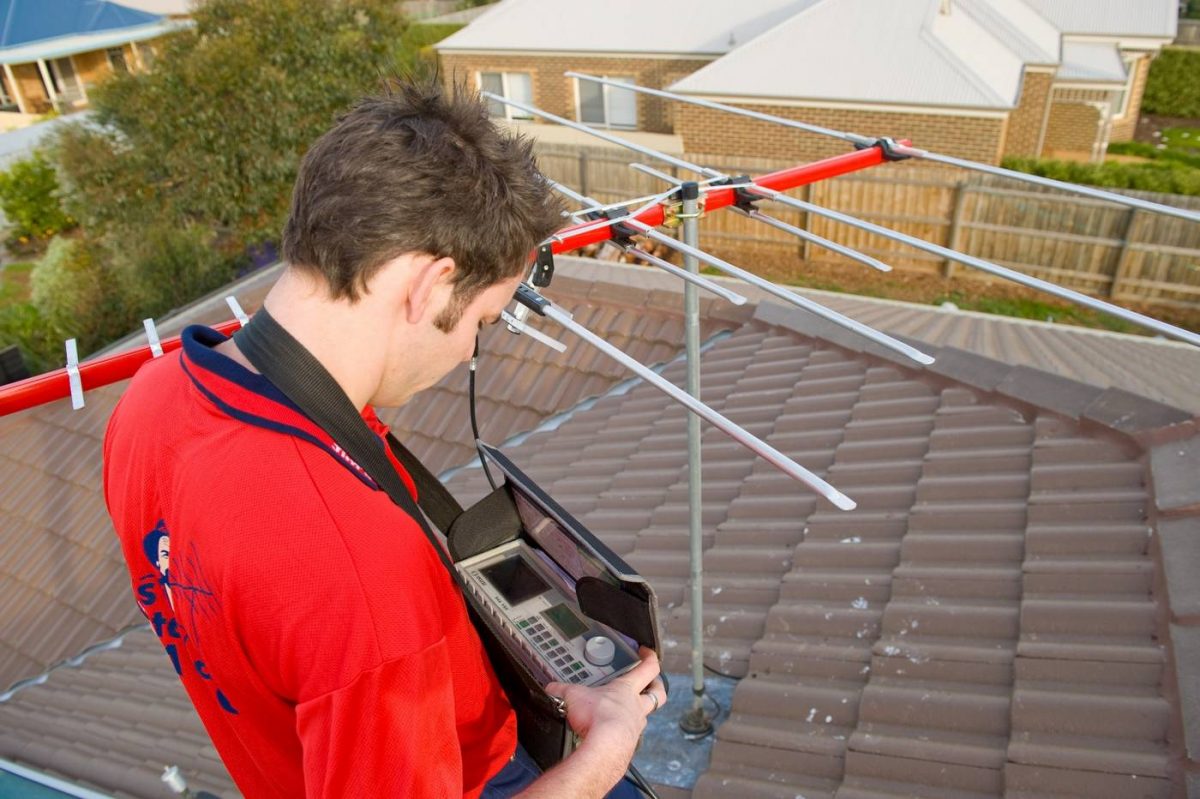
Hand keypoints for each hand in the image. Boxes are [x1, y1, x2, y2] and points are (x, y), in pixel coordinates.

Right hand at [544, 647, 665, 756]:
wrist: (604, 749)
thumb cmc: (597, 719)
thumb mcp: (573, 696)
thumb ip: (561, 690)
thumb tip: (550, 688)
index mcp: (626, 689)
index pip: (648, 668)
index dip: (649, 657)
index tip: (646, 652)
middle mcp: (636, 707)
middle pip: (658, 693)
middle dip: (657, 686)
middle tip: (652, 682)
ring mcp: (635, 726)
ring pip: (646, 715)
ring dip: (640, 711)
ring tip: (626, 711)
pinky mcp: (629, 744)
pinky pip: (631, 734)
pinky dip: (625, 731)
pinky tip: (613, 733)